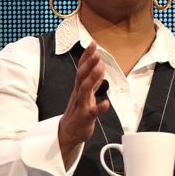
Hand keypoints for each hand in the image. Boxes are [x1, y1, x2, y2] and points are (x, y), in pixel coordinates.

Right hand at [58, 41, 109, 166]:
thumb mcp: (86, 93)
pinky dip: (100, 107)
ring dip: (93, 78)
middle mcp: (79, 93)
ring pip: (86, 90)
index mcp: (79, 87)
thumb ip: (93, 80)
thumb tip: (99, 66)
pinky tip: (106, 103)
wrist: (68, 133)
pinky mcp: (86, 117)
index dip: (87, 56)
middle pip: (82, 75)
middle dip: (89, 63)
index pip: (82, 68)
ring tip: (101, 68)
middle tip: (96, 51)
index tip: (93, 43)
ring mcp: (82, 105)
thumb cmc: (78, 111)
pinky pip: (93, 112)